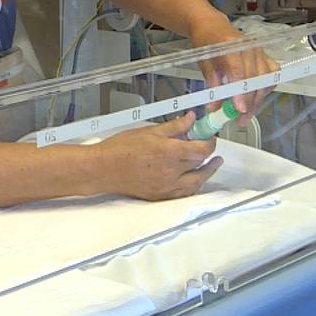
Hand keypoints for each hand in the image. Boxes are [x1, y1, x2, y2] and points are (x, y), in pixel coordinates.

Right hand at [93, 113, 222, 200]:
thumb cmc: (121, 149)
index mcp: (170, 152)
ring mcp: (167, 187)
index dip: (210, 142)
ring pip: (196, 182)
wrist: (103, 169)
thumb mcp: (150, 131)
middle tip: (208, 145)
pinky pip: (184, 193)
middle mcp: (171, 172)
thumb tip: (191, 119)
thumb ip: (175, 126)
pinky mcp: (161, 196)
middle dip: (207, 154)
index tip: (209, 136)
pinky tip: (195, 179)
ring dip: (206, 172)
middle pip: (200, 164)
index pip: (201, 149)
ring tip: (212, 164)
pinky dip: (193, 185)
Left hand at [189, 14, 278, 117]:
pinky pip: (272, 74)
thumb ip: (212, 86)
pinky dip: (266, 88)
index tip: (239, 110)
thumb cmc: (206, 43)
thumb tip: (214, 109)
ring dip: (258, 99)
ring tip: (246, 114)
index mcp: (230, 46)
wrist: (212, 26)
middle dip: (249, 103)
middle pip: (255, 79)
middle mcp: (249, 47)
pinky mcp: (265, 55)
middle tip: (240, 119)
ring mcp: (259, 51)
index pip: (239, 72)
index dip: (240, 93)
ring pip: (265, 79)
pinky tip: (256, 98)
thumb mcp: (204, 64)